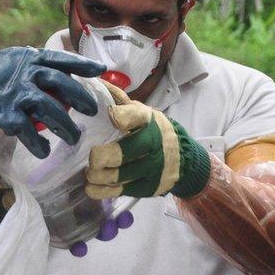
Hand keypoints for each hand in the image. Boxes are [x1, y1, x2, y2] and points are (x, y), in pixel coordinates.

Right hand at [0, 47, 104, 157]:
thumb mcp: (6, 63)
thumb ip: (28, 69)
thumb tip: (51, 79)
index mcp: (26, 58)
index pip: (60, 59)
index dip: (81, 65)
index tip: (99, 71)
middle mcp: (24, 73)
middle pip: (62, 85)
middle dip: (81, 99)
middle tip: (92, 111)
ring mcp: (16, 94)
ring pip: (51, 111)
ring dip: (65, 127)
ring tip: (73, 138)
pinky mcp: (6, 115)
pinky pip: (30, 133)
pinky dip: (39, 143)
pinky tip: (44, 150)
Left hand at [85, 83, 210, 199]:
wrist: (184, 161)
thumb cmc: (155, 132)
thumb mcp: (143, 114)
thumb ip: (120, 102)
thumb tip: (94, 82)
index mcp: (149, 121)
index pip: (136, 116)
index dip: (122, 116)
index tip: (110, 117)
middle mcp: (153, 144)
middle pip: (125, 152)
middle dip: (103, 156)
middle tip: (93, 156)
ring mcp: (152, 168)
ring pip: (120, 175)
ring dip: (98, 175)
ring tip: (89, 172)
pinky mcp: (147, 188)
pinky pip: (120, 191)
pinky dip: (101, 191)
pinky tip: (91, 187)